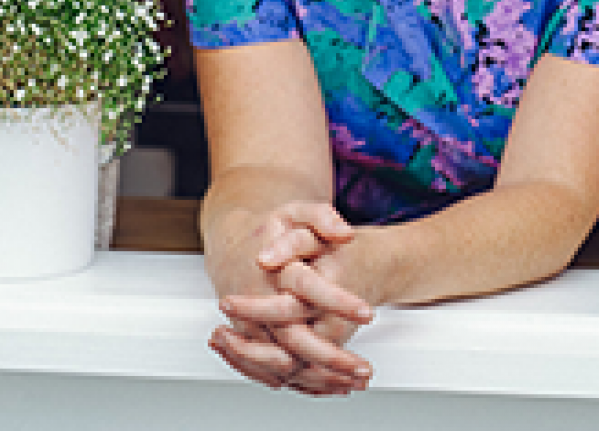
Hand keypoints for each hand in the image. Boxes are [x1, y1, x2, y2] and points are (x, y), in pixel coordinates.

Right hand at [208, 201, 374, 394]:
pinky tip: (334, 386)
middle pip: (294, 338)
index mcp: (275, 269)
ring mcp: (253, 327)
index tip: (366, 312)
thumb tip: (346, 232)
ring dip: (322, 376)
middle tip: (364, 368)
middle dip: (331, 356)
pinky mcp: (252, 341)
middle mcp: (260, 302)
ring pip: (286, 362)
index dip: (337, 301)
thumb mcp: (294, 211)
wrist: (232, 246)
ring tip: (358, 381)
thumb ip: (321, 216)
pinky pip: (276, 371)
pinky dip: (305, 382)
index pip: (307, 287)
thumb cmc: (268, 230)